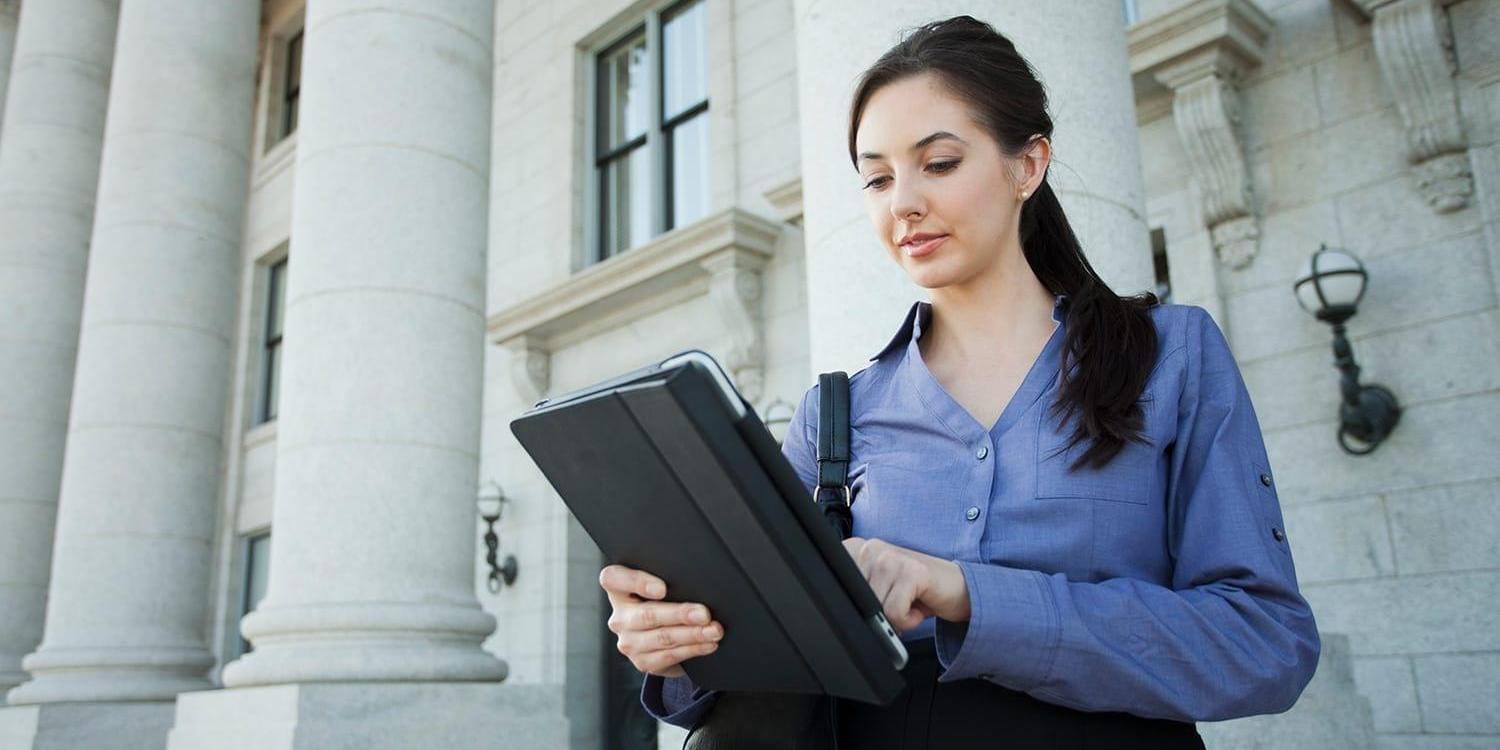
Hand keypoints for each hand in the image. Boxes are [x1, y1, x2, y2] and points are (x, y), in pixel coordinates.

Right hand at [599, 564, 723, 678]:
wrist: (664, 637)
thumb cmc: (666, 601)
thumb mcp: (665, 586)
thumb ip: (671, 580)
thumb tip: (699, 580)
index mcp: (618, 590)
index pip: (613, 579)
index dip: (637, 582)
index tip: (662, 588)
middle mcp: (620, 617)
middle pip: (647, 614)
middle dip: (680, 614)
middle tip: (704, 614)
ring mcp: (629, 642)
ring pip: (662, 637)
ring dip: (692, 635)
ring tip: (713, 630)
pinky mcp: (642, 662)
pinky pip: (669, 656)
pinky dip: (693, 649)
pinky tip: (707, 644)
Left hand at [842, 537, 970, 632]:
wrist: (956, 587)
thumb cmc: (914, 591)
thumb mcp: (877, 590)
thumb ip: (855, 596)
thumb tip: (838, 618)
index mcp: (856, 549)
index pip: (835, 589)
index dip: (854, 607)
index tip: (876, 601)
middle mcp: (871, 548)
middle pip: (855, 602)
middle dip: (877, 614)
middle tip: (898, 602)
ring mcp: (891, 557)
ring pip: (874, 610)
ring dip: (896, 618)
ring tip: (910, 602)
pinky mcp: (912, 571)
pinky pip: (894, 613)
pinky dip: (909, 620)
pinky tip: (919, 605)